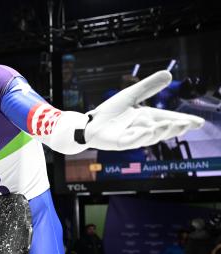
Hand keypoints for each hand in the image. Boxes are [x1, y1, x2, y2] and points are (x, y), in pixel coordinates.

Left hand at [84, 70, 204, 150]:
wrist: (91, 122)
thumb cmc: (111, 111)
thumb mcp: (131, 95)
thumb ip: (148, 87)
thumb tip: (168, 74)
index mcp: (147, 118)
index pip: (169, 119)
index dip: (184, 121)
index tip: (199, 122)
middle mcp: (142, 129)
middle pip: (162, 130)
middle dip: (176, 128)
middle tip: (188, 124)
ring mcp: (131, 137)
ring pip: (149, 137)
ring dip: (160, 131)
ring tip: (170, 124)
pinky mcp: (119, 143)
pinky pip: (131, 141)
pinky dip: (139, 136)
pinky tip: (148, 131)